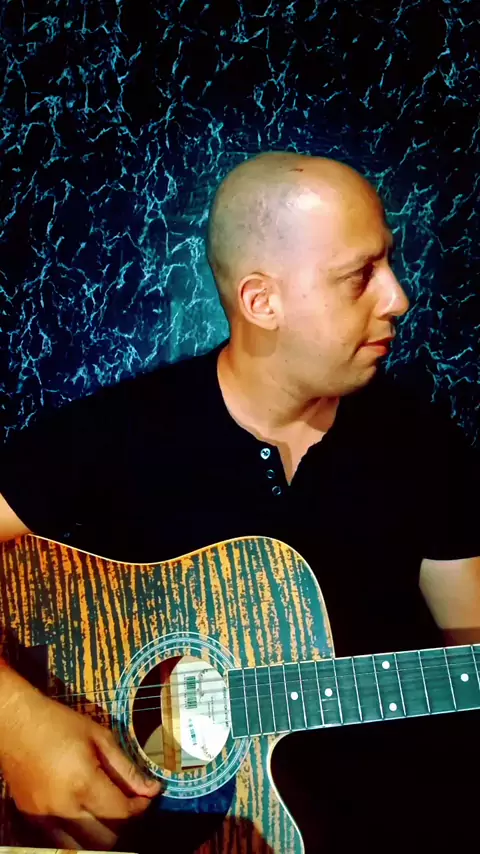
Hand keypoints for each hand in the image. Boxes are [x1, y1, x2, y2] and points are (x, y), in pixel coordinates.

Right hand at [0, 688, 160, 849]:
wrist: (16, 723)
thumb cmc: (60, 723)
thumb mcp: (100, 736)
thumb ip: (126, 768)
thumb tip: (151, 788)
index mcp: (84, 782)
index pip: (122, 813)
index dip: (141, 807)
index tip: (147, 796)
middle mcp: (64, 808)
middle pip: (106, 840)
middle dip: (123, 824)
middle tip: (128, 803)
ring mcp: (45, 818)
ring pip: (83, 848)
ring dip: (101, 835)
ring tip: (106, 811)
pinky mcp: (32, 820)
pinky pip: (61, 842)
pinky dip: (78, 836)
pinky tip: (84, 814)